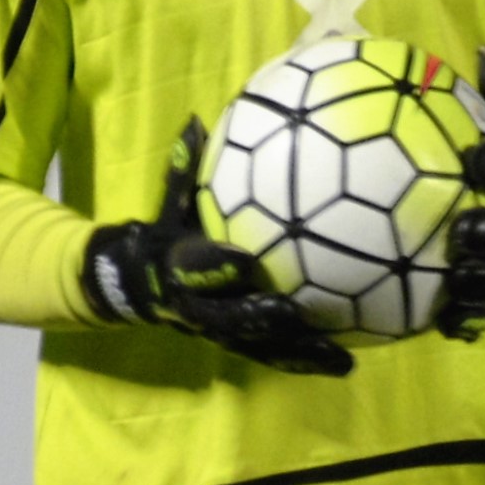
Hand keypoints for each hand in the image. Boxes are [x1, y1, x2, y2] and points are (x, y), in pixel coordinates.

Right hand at [81, 122, 354, 371]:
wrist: (138, 285)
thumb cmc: (166, 235)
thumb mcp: (170, 203)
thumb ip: (185, 170)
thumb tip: (194, 121)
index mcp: (178, 272)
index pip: (194, 270)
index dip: (215, 267)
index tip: (242, 260)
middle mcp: (197, 309)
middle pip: (228, 321)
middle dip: (257, 317)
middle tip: (290, 312)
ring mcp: (219, 333)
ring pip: (257, 348)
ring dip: (296, 354)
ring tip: (340, 361)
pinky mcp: (239, 345)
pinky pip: (274, 356)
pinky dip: (307, 361)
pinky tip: (346, 364)